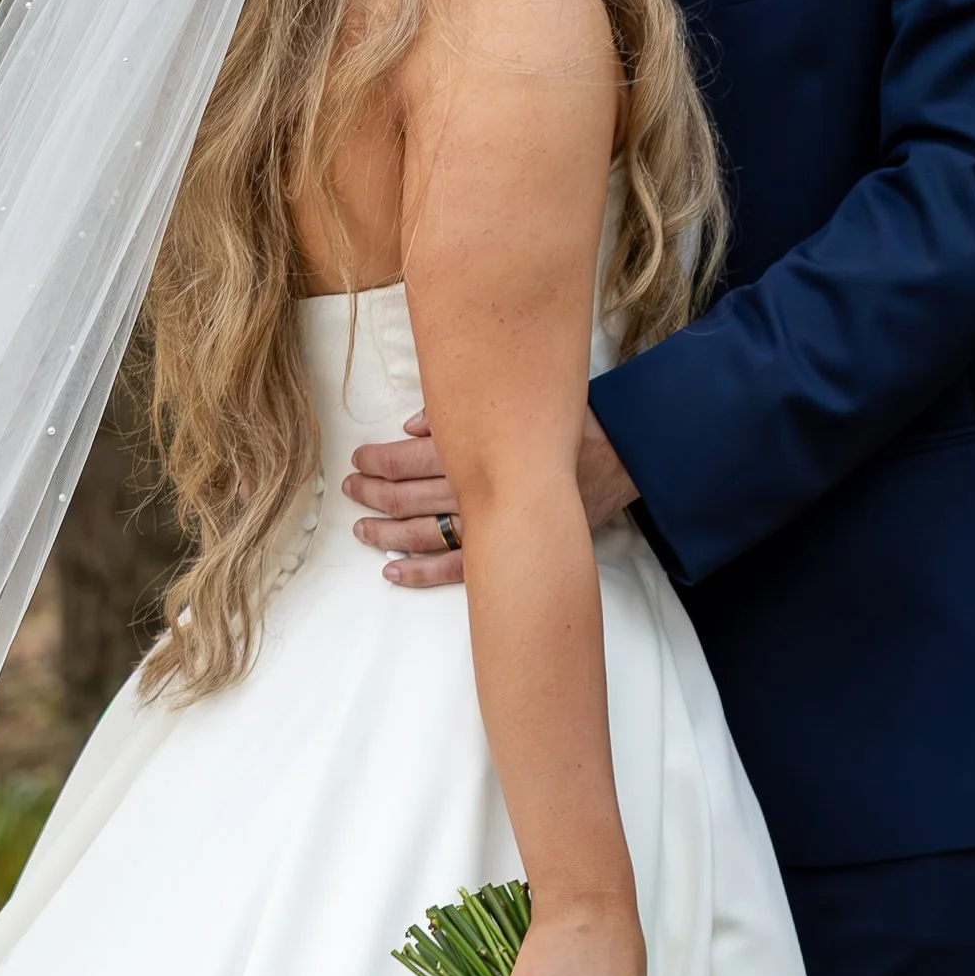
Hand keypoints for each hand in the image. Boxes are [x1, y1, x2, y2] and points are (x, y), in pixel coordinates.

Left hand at [344, 408, 637, 586]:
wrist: (623, 457)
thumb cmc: (569, 424)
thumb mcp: (520, 402)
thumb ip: (466, 412)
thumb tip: (413, 425)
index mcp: (478, 450)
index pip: (410, 458)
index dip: (378, 461)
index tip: (358, 459)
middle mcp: (478, 489)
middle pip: (408, 497)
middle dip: (374, 494)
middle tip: (351, 489)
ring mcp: (493, 526)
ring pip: (424, 535)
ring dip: (387, 533)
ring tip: (362, 529)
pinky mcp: (508, 551)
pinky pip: (455, 571)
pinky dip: (420, 573)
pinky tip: (393, 571)